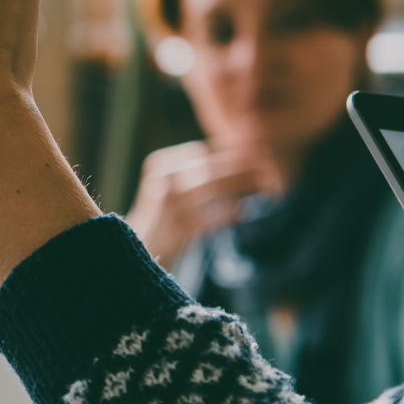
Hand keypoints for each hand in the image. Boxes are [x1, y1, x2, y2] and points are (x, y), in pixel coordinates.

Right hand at [126, 142, 267, 264]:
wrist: (137, 253)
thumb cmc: (162, 218)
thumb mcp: (169, 188)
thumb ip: (194, 171)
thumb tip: (238, 155)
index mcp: (159, 164)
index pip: (200, 151)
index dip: (228, 151)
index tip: (253, 152)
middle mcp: (162, 181)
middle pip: (208, 167)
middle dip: (239, 165)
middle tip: (265, 165)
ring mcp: (169, 205)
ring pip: (214, 187)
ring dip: (241, 185)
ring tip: (262, 185)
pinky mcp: (178, 229)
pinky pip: (212, 217)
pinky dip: (229, 214)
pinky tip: (242, 213)